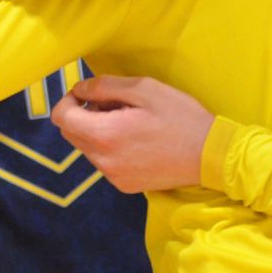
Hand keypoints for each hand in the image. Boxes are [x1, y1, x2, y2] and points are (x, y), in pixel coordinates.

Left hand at [50, 75, 214, 193]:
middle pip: (70, 134)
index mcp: (104, 134)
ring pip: (87, 148)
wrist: (210, 155)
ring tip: (128, 122)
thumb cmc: (180, 117)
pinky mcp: (124, 185)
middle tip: (112, 104)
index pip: (61, 117)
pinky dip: (110, 148)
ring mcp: (112, 176)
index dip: (68, 100)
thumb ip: (104, 87)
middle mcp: (102, 160)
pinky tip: (136, 140)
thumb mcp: (144, 89)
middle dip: (82, 115)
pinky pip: (103, 162)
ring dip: (96, 132)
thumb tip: (80, 89)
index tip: (86, 94)